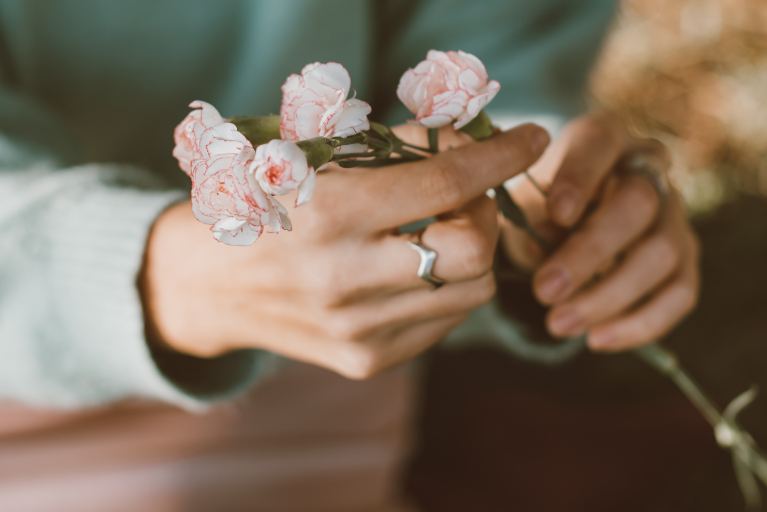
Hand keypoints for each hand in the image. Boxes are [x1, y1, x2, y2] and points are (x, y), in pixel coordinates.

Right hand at [140, 124, 548, 378]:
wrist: (211, 284)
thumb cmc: (264, 204)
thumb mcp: (312, 155)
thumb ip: (395, 147)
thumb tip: (471, 142)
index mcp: (327, 215)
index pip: (444, 184)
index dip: (499, 155)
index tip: (532, 136)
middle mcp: (344, 280)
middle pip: (473, 252)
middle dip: (486, 214)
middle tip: (467, 195)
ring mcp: (357, 330)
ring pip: (472, 292)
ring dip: (472, 251)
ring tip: (439, 229)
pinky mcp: (364, 361)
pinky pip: (444, 321)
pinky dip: (447, 286)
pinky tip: (415, 267)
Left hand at [500, 112, 699, 350]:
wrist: (566, 221)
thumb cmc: (539, 205)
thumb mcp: (522, 200)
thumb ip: (528, 216)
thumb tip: (539, 249)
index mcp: (601, 138)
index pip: (599, 144)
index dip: (580, 178)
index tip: (555, 214)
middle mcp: (646, 169)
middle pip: (636, 205)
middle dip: (589, 253)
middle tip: (544, 290)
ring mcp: (673, 214)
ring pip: (660, 254)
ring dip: (608, 296)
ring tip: (557, 324)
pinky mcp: (685, 258)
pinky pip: (680, 293)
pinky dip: (640, 323)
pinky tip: (596, 338)